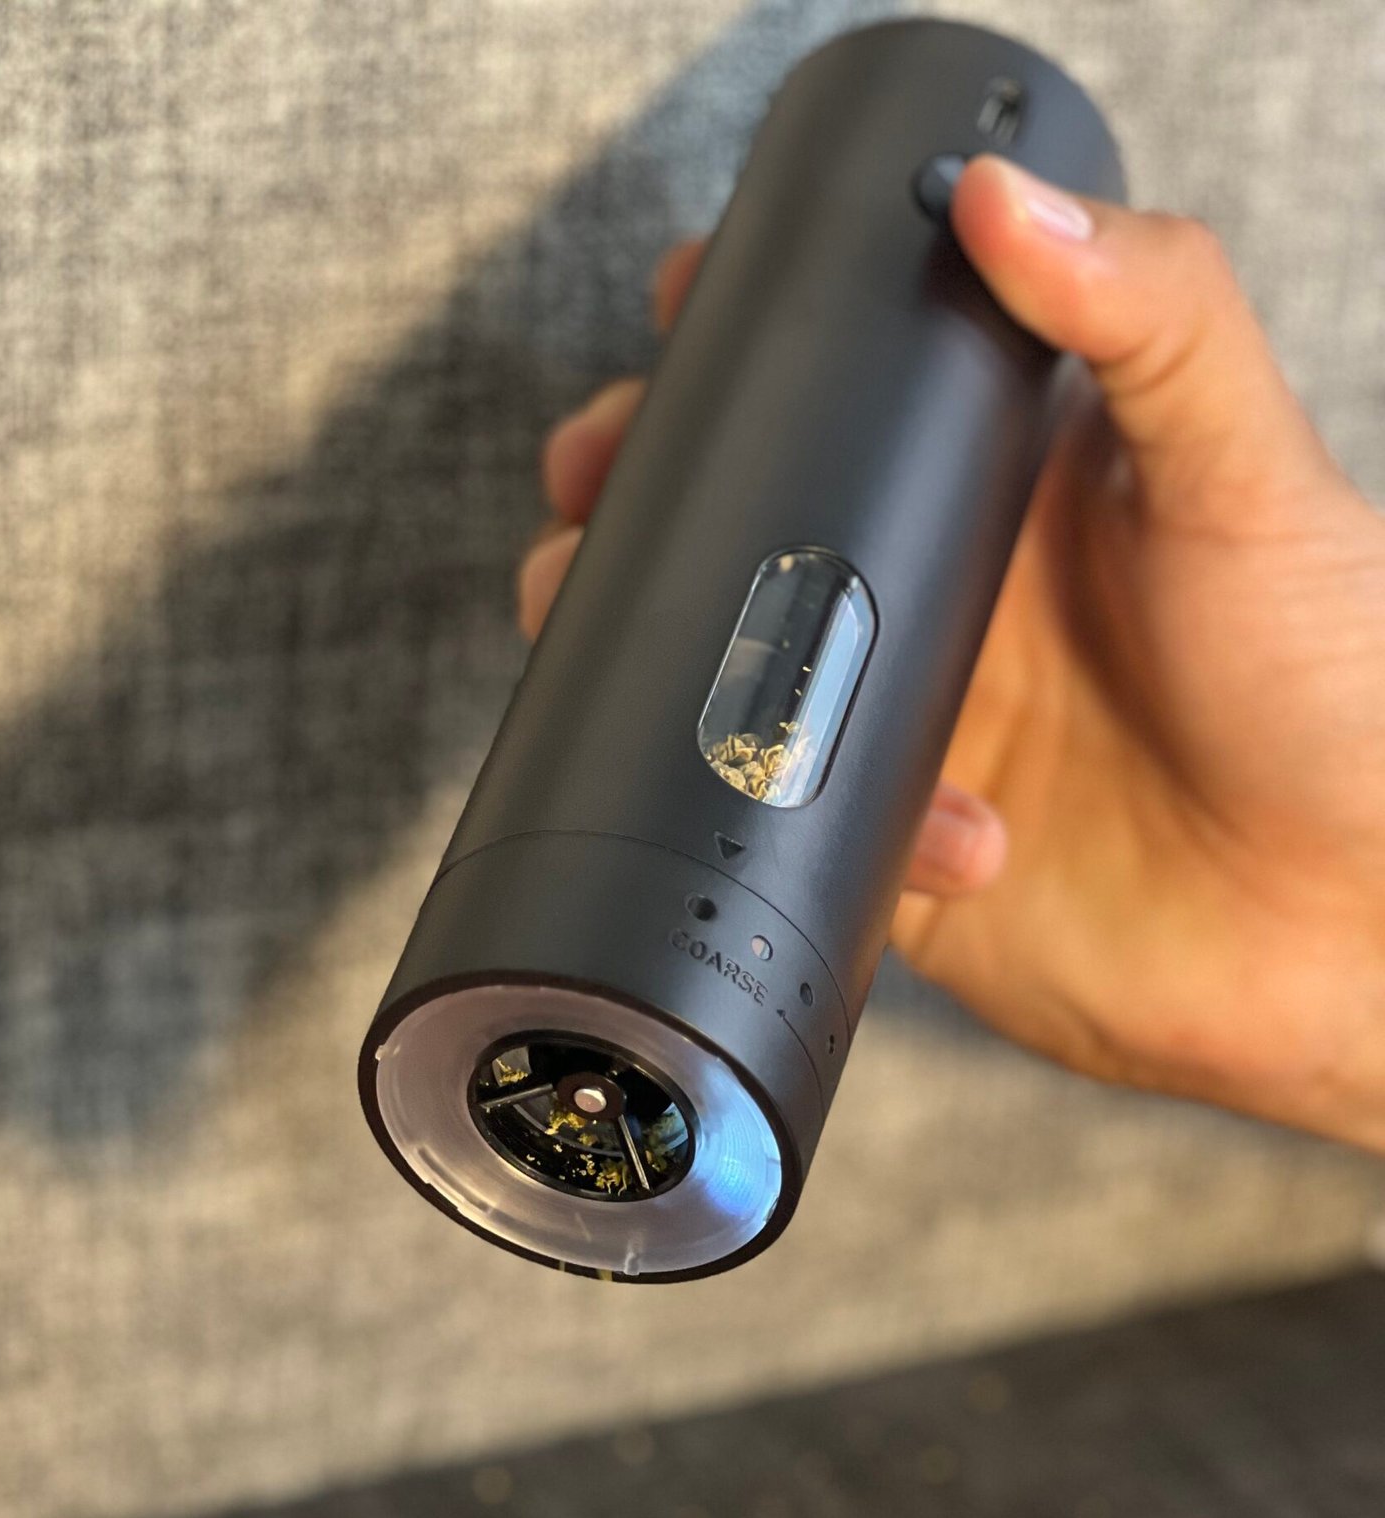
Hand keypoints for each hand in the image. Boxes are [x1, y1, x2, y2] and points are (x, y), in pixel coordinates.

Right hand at [521, 159, 1384, 1151]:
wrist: (1344, 930)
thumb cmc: (1340, 694)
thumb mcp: (1253, 475)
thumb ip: (1148, 318)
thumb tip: (999, 199)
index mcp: (1007, 489)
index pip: (845, 390)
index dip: (742, 350)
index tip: (676, 310)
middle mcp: (938, 599)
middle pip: (734, 529)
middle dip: (634, 501)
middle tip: (595, 485)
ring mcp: (904, 723)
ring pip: (717, 677)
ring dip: (650, 661)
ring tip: (643, 649)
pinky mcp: (888, 845)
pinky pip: (784, 824)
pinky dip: (807, 824)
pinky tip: (940, 834)